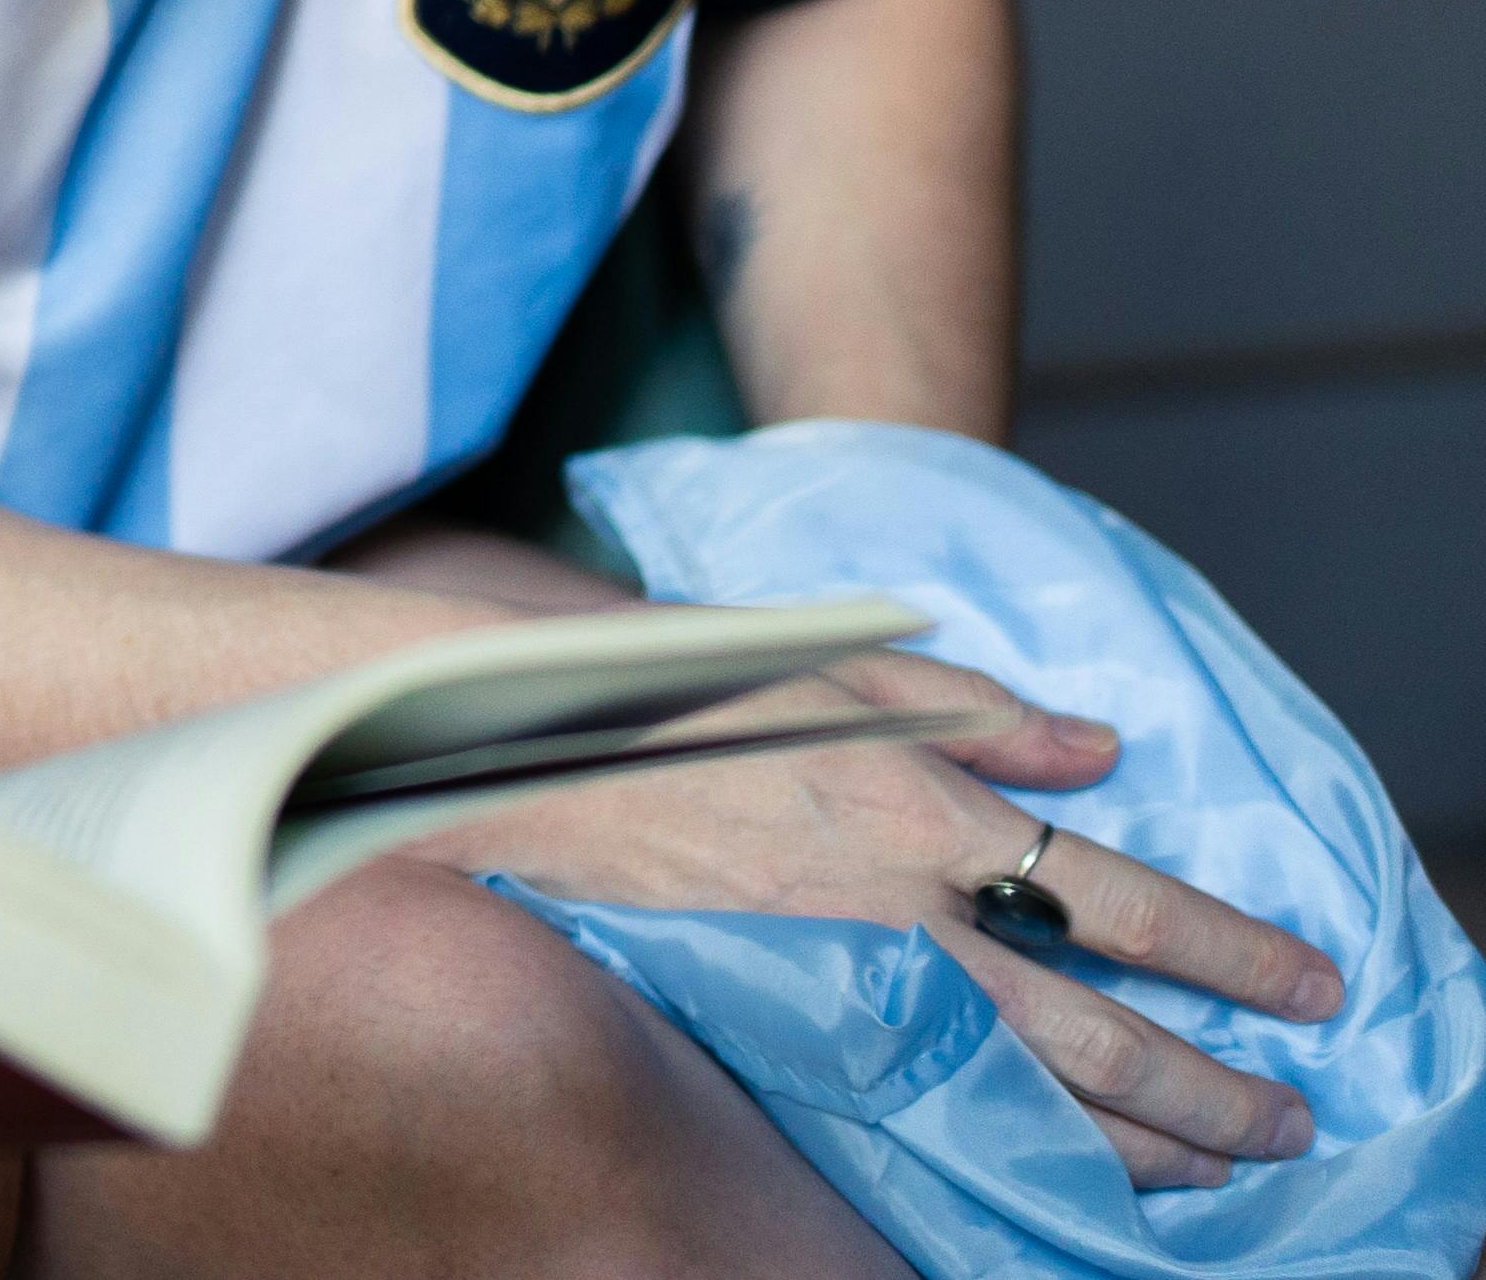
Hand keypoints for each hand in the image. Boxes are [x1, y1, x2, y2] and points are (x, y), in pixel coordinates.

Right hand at [461, 647, 1341, 1188]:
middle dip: (1213, 1087)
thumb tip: (1098, 750)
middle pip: (1100, 1032)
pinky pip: (937, 1107)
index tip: (1304, 982)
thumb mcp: (837, 659)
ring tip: (1211, 1162)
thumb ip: (976, 708)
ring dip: (1138, 1139)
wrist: (517, 758)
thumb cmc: (675, 691)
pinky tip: (1068, 1160)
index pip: (1121, 899)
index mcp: (926, 808)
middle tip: (1288, 1118)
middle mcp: (901, 913)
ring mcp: (846, 984)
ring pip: (1028, 1093)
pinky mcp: (794, 1025)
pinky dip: (1023, 1144)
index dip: (1230, 950)